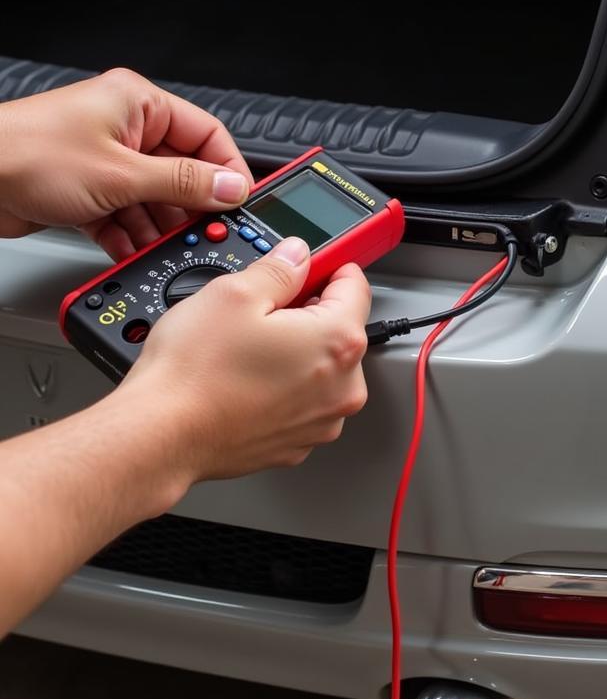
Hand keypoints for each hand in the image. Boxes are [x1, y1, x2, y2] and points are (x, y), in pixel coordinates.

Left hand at [0, 67, 252, 258]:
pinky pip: (124, 212)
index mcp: (139, 103)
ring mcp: (105, 157)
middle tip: (202, 231)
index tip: (240, 202)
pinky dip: (128, 233)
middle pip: (181, 170)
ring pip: (152, 197)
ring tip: (163, 247)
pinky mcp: (86, 186)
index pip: (207, 134)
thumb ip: (185, 183)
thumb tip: (231, 187)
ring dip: (156, 225)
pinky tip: (131, 248)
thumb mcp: (122, 174)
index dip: (228, 170)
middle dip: (187, 206)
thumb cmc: (24, 154)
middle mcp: (125, 126)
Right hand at [114, 236, 371, 480]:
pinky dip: (284, 387)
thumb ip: (279, 268)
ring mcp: (322, 420)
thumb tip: (297, 256)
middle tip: (263, 311)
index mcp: (338, 343)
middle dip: (308, 313)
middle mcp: (342, 387)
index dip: (328, 269)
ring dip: (296, 352)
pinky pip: (302, 400)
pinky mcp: (298, 443)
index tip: (308, 267)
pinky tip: (247, 380)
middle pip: (340, 329)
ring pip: (321, 367)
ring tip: (249, 350)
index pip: (356, 287)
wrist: (160, 438)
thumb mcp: (234, 293)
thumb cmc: (194, 374)